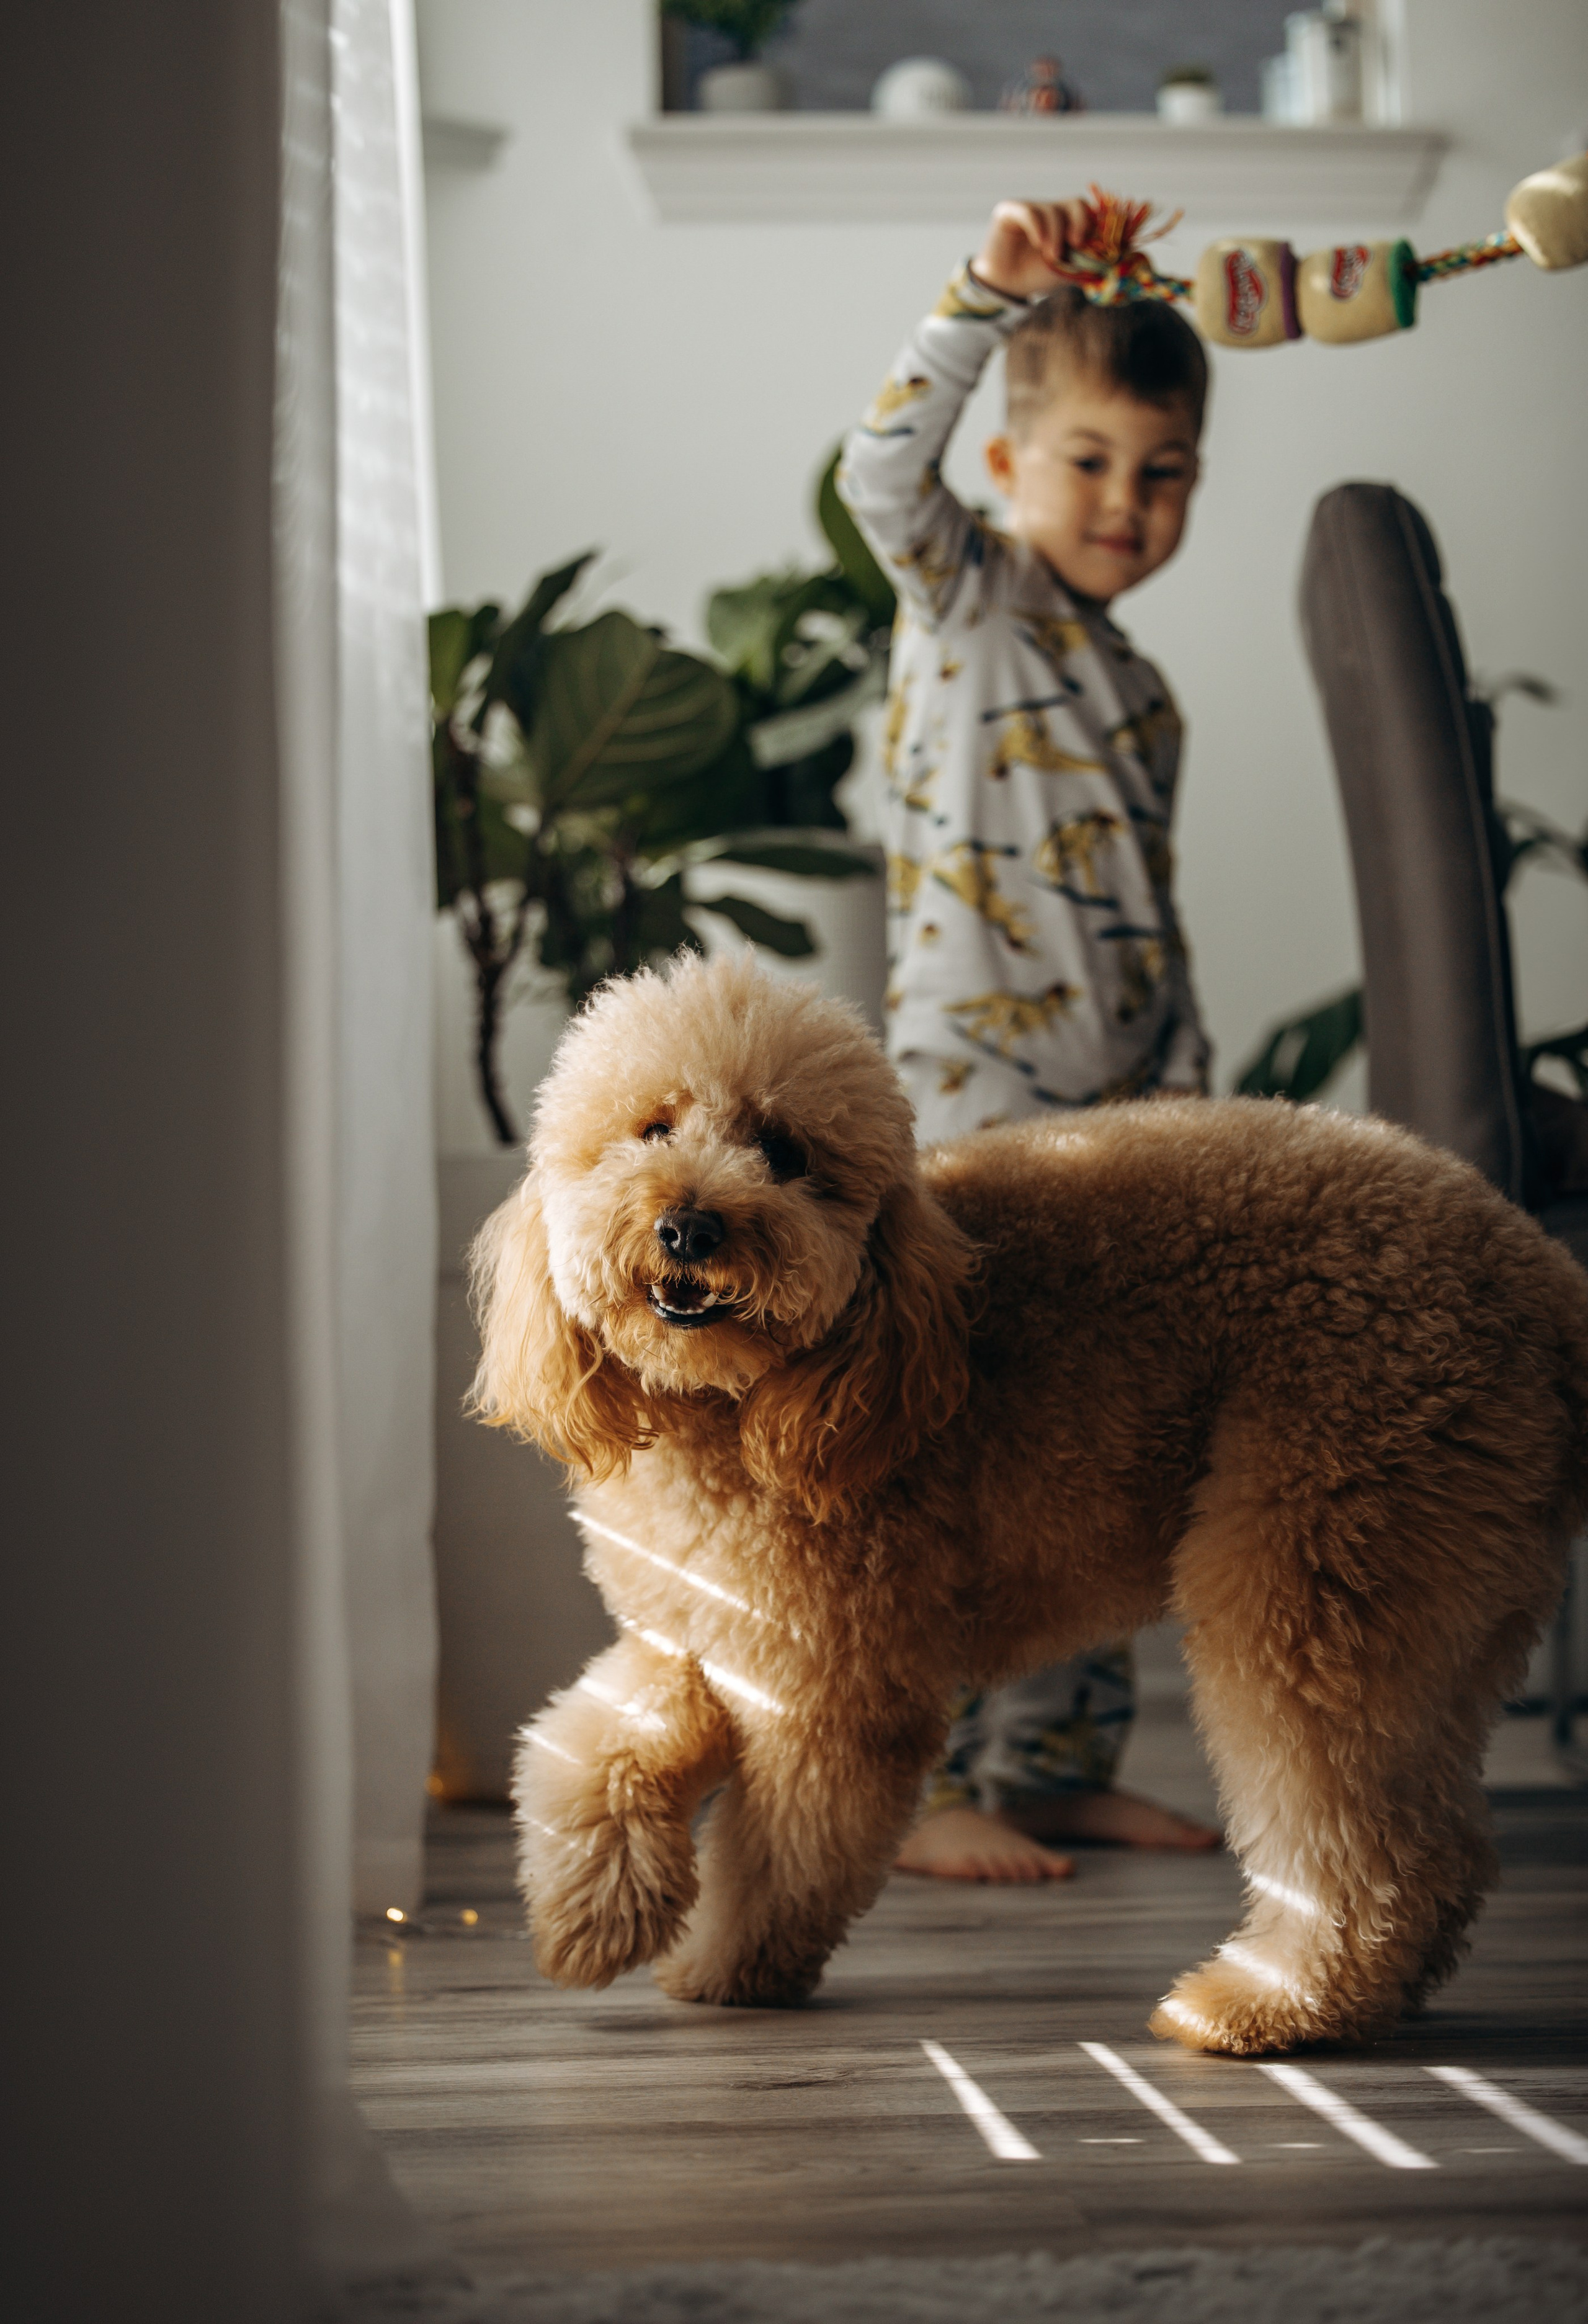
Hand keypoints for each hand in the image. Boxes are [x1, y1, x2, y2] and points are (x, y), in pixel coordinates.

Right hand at [972, 198, 1088, 299]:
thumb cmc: (1036, 276)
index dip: (1093, 224)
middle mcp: (1052, 212)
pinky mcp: (1011, 210)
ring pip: (1053, 210)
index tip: (1092, 244)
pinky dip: (1038, 228)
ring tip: (1051, 257)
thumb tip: (1112, 255)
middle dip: (1080, 222)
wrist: (1007, 286)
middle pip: (1076, 203)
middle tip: (1076, 243)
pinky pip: (1030, 212)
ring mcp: (1032, 208)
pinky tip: (1038, 244)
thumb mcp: (1067, 270)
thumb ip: (1086, 260)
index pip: (1088, 212)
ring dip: (1056, 234)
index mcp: (1068, 223)